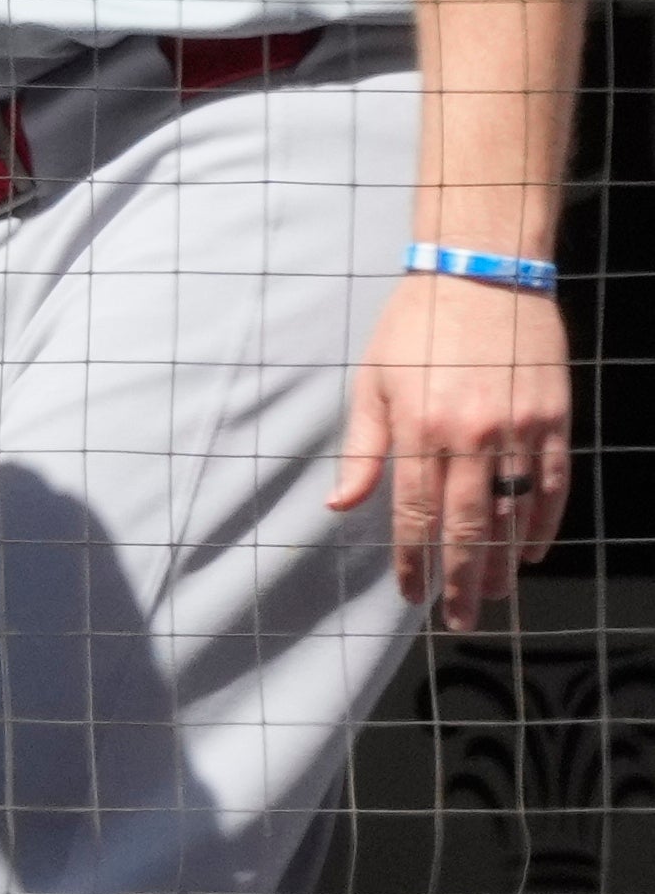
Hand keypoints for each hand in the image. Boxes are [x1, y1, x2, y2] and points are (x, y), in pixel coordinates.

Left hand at [333, 268, 573, 623]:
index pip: (415, 514)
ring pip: (514, 514)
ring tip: (492, 595)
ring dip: (503, 562)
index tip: (410, 593)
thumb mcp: (373, 382)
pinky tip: (531, 551)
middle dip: (460, 579)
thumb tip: (338, 503)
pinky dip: (545, 524)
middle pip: (467, 527)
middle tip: (457, 618)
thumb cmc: (415, 329)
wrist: (481, 276)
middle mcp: (470, 436)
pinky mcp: (554, 421)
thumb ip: (362, 449)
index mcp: (418, 427)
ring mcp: (519, 430)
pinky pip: (553, 486)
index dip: (413, 560)